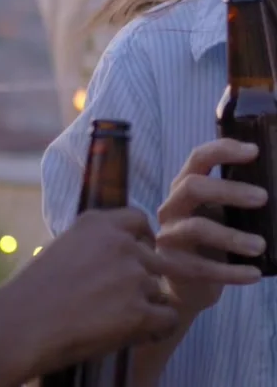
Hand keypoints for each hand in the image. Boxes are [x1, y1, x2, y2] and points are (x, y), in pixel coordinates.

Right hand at [0, 207, 177, 379]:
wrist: (25, 323)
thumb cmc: (34, 290)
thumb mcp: (63, 246)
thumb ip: (93, 244)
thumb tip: (111, 255)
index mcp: (99, 223)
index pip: (140, 220)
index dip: (142, 239)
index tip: (136, 254)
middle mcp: (121, 243)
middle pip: (153, 257)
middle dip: (143, 276)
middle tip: (123, 297)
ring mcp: (133, 276)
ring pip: (159, 288)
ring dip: (146, 303)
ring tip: (119, 318)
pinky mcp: (139, 311)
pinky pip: (168, 316)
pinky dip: (158, 327)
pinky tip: (139, 333)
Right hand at [157, 138, 265, 314]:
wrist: (186, 286)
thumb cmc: (209, 241)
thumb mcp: (218, 214)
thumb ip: (235, 201)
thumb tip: (274, 191)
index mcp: (184, 186)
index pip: (199, 158)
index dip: (224, 150)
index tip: (254, 151)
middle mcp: (172, 206)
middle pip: (193, 187)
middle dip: (229, 190)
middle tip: (263, 198)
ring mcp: (170, 236)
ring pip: (197, 227)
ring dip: (232, 236)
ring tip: (261, 246)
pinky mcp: (173, 266)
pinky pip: (203, 267)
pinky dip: (232, 271)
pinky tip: (255, 274)